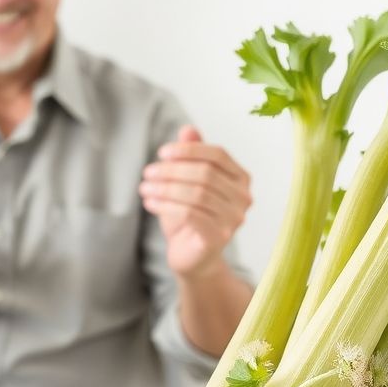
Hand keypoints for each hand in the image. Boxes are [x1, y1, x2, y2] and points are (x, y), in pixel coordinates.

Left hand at [139, 125, 251, 278]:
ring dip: (165, 188)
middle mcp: (243, 197)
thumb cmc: (192, 215)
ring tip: (144, 188)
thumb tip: (188, 129)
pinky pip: (190, 214)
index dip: (189, 150)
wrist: (193, 257)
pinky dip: (166, 206)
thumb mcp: (189, 182)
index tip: (161, 153)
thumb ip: (192, 156)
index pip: (217, 154)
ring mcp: (234, 219)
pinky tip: (149, 202)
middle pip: (205, 174)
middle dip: (172, 170)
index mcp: (241, 178)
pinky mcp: (219, 237)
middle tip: (147, 172)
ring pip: (196, 194)